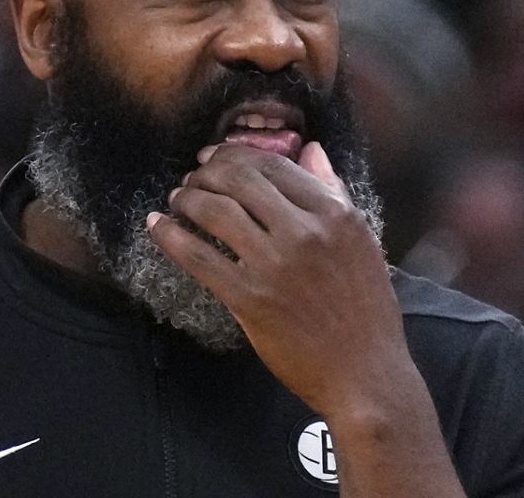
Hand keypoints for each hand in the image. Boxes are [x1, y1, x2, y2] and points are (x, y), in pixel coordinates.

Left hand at [146, 141, 411, 416]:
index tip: (214, 158)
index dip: (234, 155)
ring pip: (215, 210)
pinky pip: (199, 256)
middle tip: (191, 178)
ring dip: (186, 198)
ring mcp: (275, 265)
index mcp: (334, 213)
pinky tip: (157, 226)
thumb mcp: (362, 240)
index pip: (273, 165)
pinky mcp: (250, 299)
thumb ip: (335, 191)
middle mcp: (305, 231)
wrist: (365, 373)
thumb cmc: (366, 310)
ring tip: (177, 200)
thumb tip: (311, 149)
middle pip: (239, 179)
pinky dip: (171, 236)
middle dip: (206, 172)